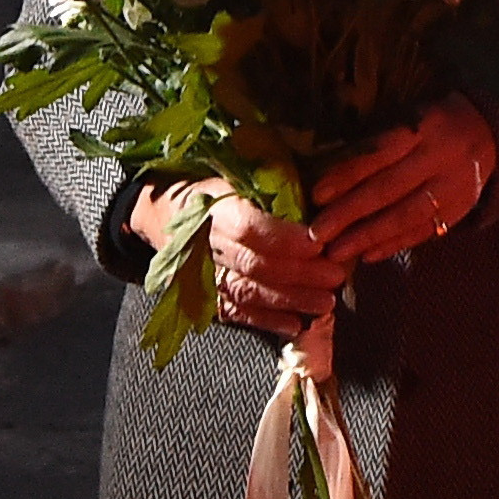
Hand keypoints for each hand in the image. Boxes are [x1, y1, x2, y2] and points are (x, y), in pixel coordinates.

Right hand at [138, 182, 346, 333]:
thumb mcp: (237, 173)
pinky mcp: (203, 295)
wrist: (163, 211)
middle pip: (253, 264)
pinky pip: (235, 312)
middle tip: (335, 277)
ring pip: (247, 292)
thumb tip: (318, 197)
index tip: (319, 243)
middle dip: (299, 274)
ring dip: (289, 301)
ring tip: (325, 304)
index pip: (248, 228)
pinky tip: (295, 324)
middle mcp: (205, 244)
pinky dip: (266, 321)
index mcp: (214, 208)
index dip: (285, 239)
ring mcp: (202, 274)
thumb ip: (271, 186)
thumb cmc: (215, 188)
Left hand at [309, 98, 498, 270]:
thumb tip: (328, 178)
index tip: (317, 196)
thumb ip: (377, 144)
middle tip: (317, 233)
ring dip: (368, 236)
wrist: (492, 133)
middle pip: (390, 188)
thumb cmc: (433, 124)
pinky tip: (367, 256)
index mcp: (425, 128)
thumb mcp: (409, 118)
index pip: (380, 154)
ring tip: (337, 252)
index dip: (347, 175)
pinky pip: (424, 231)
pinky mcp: (461, 209)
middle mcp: (442, 158)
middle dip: (350, 213)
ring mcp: (455, 187)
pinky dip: (394, 245)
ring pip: (407, 215)